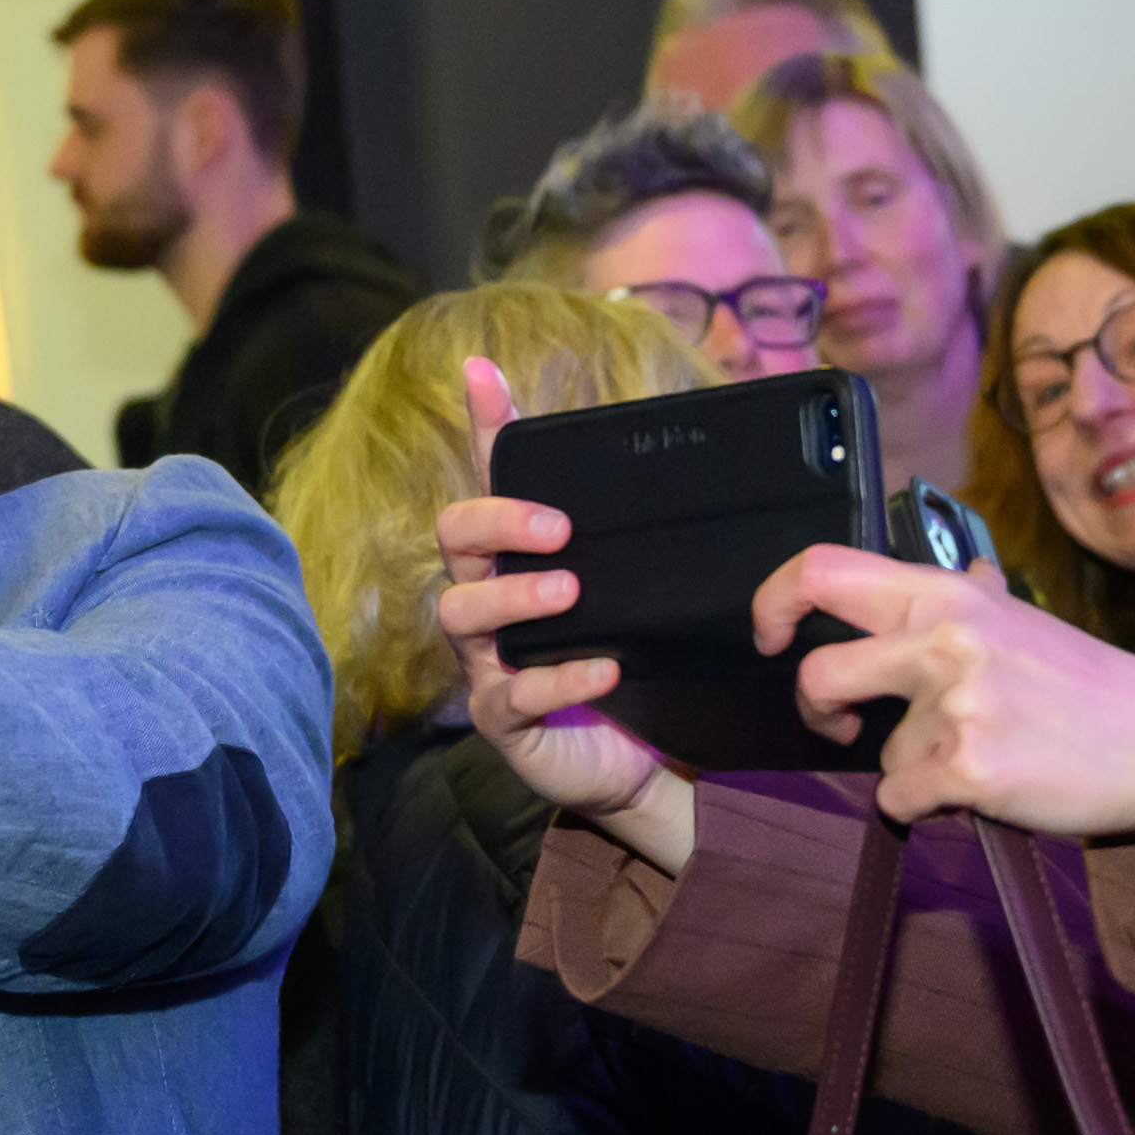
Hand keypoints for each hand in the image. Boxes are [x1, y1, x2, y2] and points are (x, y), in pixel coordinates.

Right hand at [426, 358, 694, 875]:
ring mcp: (488, 661)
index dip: (485, 424)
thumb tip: (679, 460)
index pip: (492, 478)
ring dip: (514, 595)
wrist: (645, 761)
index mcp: (516, 560)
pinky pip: (511, 694)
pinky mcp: (505, 720)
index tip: (484, 373)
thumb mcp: (637, 590)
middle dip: (498, 522)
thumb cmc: (631, 663)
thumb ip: (636, 536)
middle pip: (455, 538)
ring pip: (462, 613)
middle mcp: (490, 602)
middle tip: (560, 529)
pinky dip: (556, 678)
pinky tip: (602, 668)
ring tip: (569, 593)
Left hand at [752, 544, 1134, 837]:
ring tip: (974, 753)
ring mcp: (955, 704)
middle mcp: (943, 640)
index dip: (774, 601)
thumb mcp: (1021, 619)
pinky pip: (900, 800)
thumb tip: (953, 571)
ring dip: (911, 766)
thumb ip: (970, 598)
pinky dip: (926, 806)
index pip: (823, 570)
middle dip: (817, 709)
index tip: (770, 636)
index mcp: (946, 594)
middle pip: (819, 674)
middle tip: (837, 725)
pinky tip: (977, 787)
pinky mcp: (968, 769)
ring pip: (877, 753)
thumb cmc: (1083, 684)